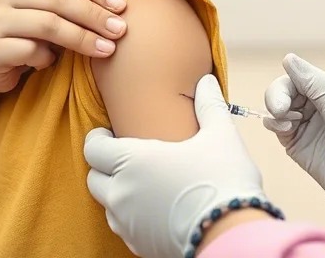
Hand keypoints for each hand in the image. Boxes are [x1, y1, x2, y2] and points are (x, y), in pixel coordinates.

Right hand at [0, 0, 126, 92]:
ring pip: (49, 25)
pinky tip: (52, 62)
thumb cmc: (23, 29)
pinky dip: (49, 58)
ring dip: (83, 38)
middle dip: (95, 14)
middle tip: (120, 30)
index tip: (121, 6)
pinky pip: (32, 51)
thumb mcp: (41, 5)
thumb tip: (117, 4)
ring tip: (107, 49)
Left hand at [85, 74, 268, 257]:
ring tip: (141, 184)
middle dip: (104, 166)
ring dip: (117, 192)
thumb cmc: (223, 181)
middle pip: (94, 178)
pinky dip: (131, 216)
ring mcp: (127, 223)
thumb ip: (209, 105)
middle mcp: (121, 193)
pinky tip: (153, 209)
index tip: (109, 134)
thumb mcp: (220, 136)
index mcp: (133, 161)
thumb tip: (206, 82)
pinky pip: (124, 227)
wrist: (231, 233)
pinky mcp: (138, 245)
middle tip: (125, 158)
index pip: (93, 148)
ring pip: (107, 205)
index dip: (98, 140)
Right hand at [263, 54, 324, 243]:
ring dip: (276, 112)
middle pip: (289, 89)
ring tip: (287, 126)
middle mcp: (323, 108)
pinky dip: (275, 125)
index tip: (282, 100)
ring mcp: (311, 127)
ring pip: (281, 107)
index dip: (289, 80)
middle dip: (278, 97)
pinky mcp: (301, 146)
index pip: (306, 76)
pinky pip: (280, 127)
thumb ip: (320, 92)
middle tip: (280, 113)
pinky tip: (285, 131)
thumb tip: (291, 60)